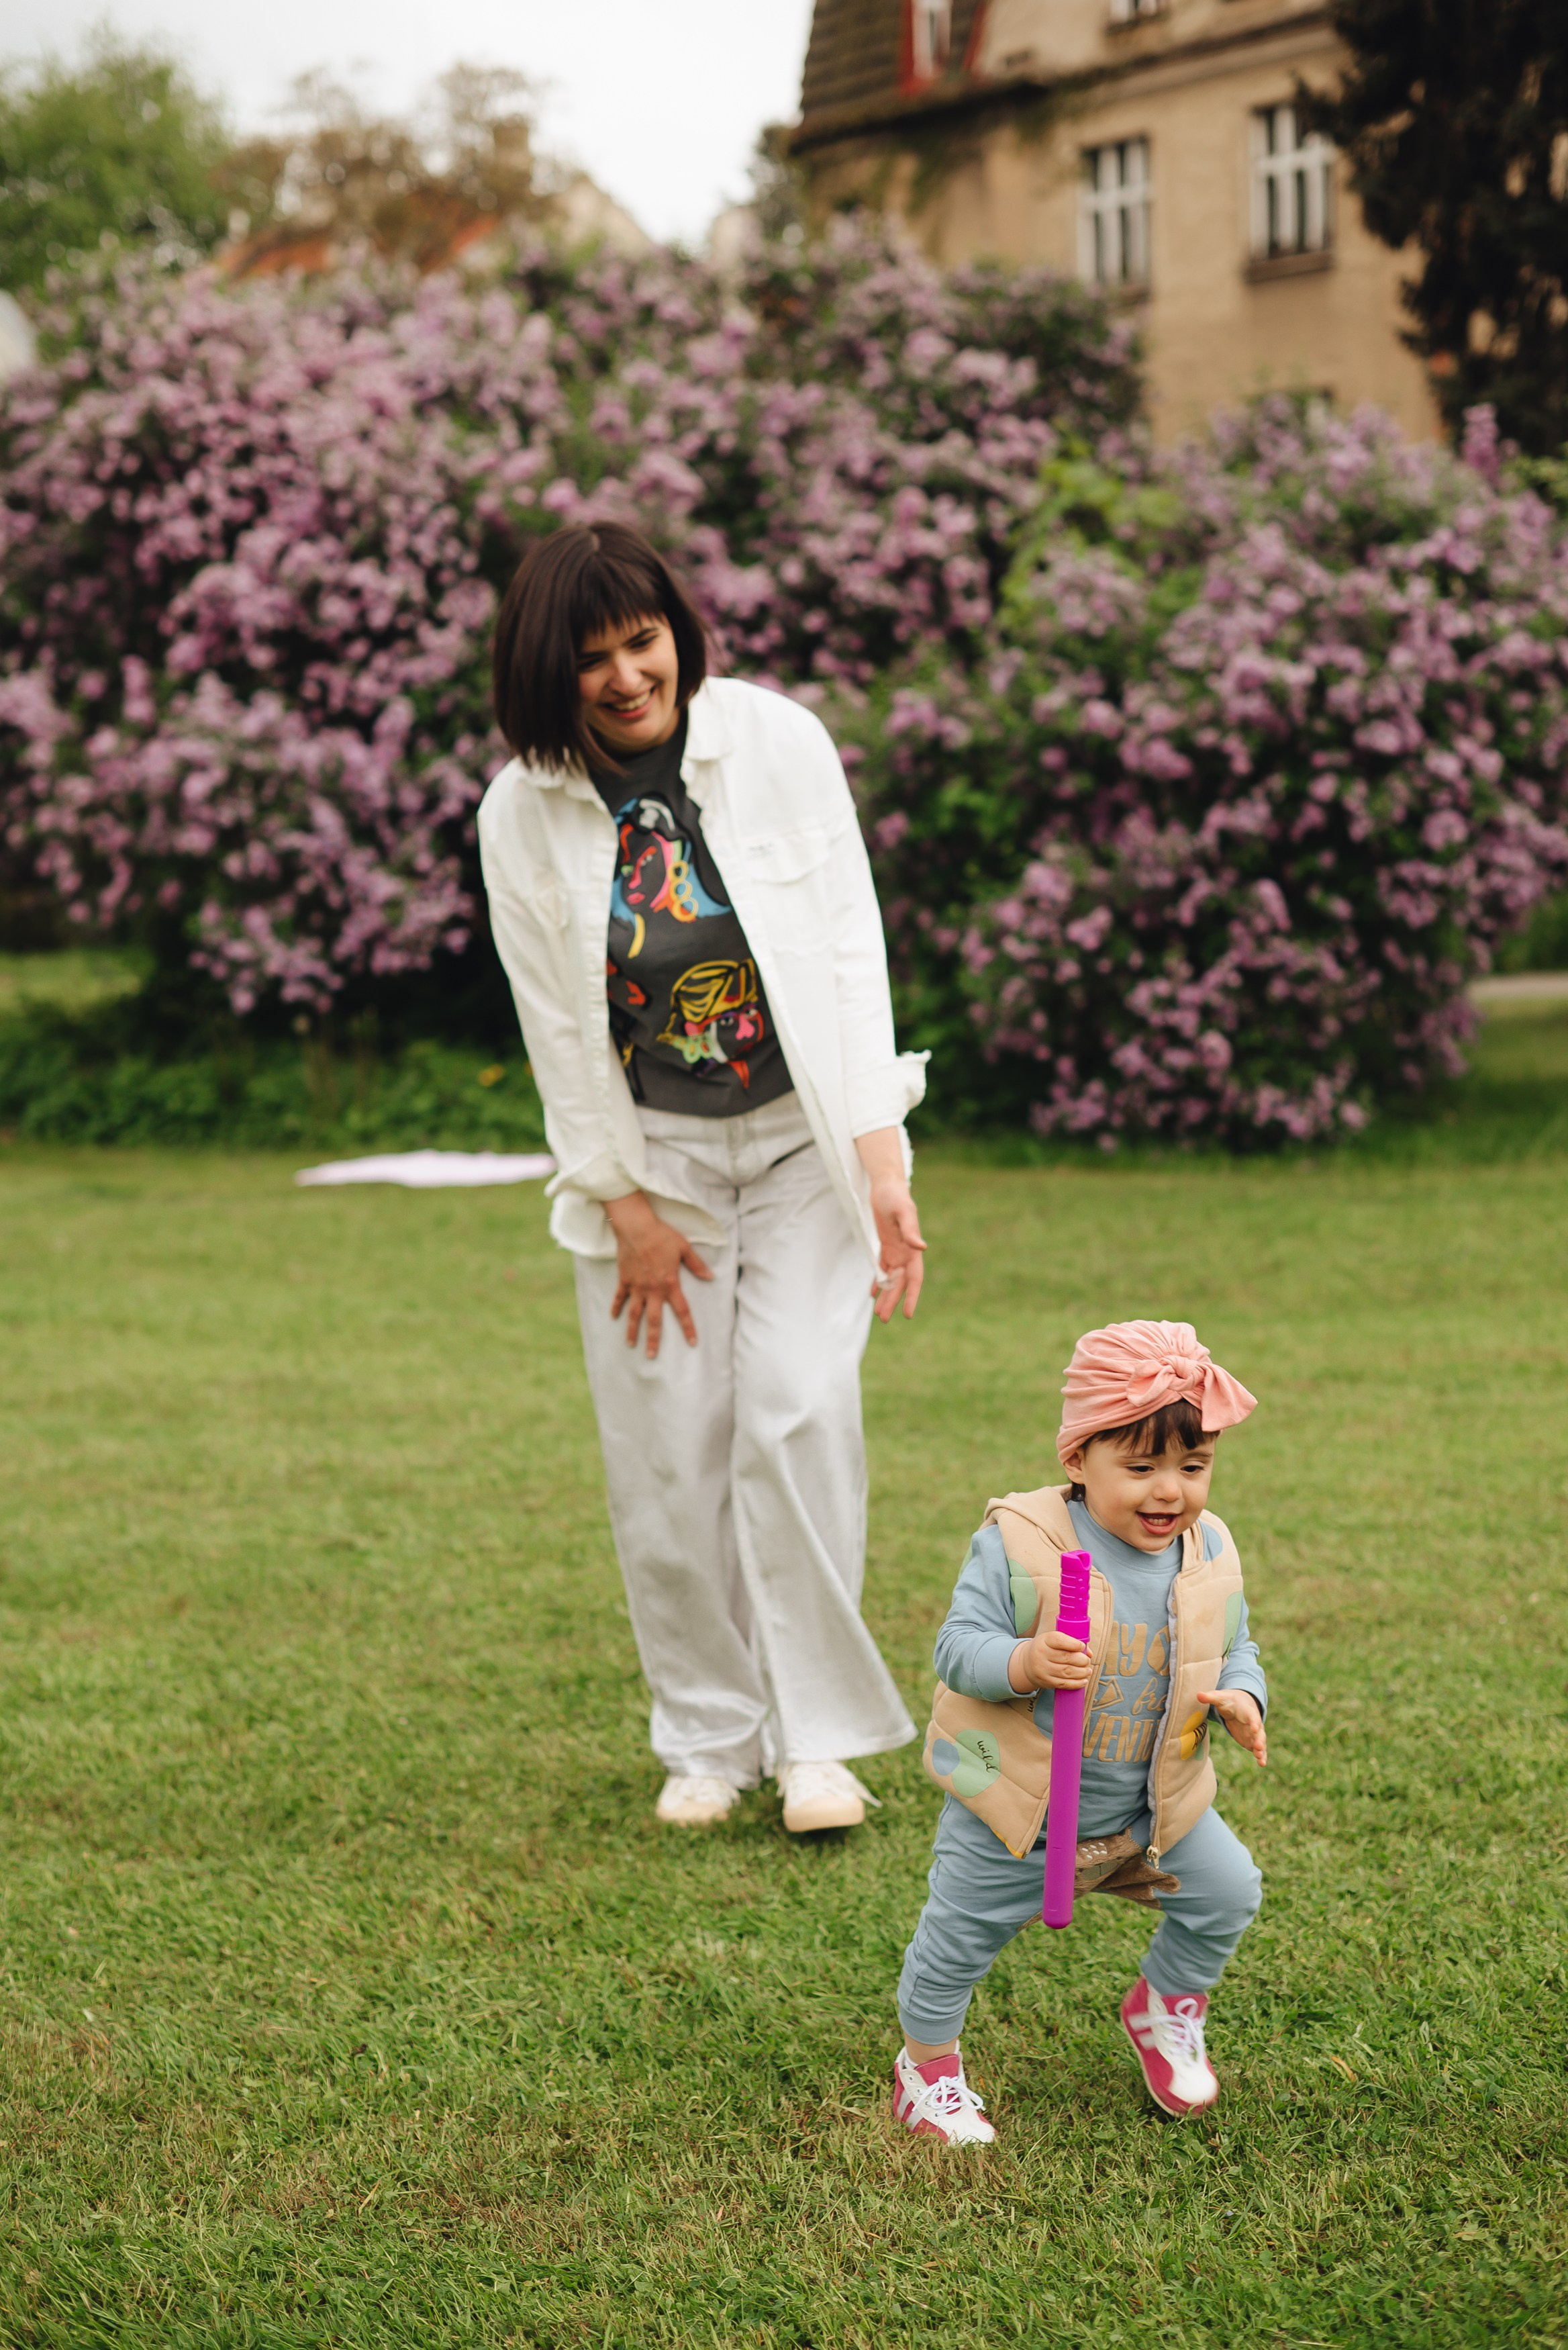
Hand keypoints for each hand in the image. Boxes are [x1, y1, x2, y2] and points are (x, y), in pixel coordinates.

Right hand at [604, 1191, 712, 1357]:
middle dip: (654, 1340)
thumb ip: (696, 1265)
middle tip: (652, 1356)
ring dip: (632, 1330)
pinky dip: (616, 1308)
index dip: (688, 1328)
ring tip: (630, 1345)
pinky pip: (619, 1297)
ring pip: (634, 1314)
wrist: (636, 1226)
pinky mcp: (624, 1279)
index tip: (692, 1342)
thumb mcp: (684, 1248)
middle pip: (654, 1320)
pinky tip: (613, 1317)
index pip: (682, 1311)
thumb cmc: (662, 1235)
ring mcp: (636, 1286)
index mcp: (669, 1284)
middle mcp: (652, 1290)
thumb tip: (710, 1277)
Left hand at [854, 1128, 926, 1323]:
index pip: (915, 1278)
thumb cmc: (896, 1196)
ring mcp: (896, 1250)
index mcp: (913, 1248)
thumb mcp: (903, 1212)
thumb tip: (922, 1247)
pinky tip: (873, 1293)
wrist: (886, 1185)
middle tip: (885, 1319)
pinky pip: (883, 1268)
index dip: (912, 1296)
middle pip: (901, 1283)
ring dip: (886, 1295)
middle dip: (894, 1300)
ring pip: (891, 1278)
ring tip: (879, 1313)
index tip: (908, 1314)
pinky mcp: (886, 1245)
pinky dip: (878, 1281)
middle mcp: (906, 1252)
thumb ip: (911, 1230)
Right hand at [1009, 1626, 1092, 1693]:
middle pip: (1066, 1657)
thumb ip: (1071, 1642)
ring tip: (1088, 1671)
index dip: (1074, 1644)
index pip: (1060, 1640)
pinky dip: (1076, 1683)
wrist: (1027, 1663)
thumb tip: (1088, 1653)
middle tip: (1087, 1661)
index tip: (1082, 1646)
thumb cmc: (1046, 1648)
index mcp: (1044, 1640)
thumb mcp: (1053, 1640)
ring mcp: (1042, 1669)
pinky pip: (1064, 1684)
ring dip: (1082, 1672)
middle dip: (1082, 1660)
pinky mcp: (1046, 1681)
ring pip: (1067, 1672)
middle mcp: (1041, 1654)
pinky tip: (1084, 1680)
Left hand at [1196, 1687, 1266, 1766]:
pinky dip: (1261, 1756)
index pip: (1252, 1716)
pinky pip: (1258, 1749)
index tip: (1254, 1729)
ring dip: (1261, 1750)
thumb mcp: (1220, 1698)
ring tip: (1261, 1759)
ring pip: (1260, 1742)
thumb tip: (1198, 1695)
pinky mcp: (1251, 1741)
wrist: (1238, 1704)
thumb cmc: (1229, 1701)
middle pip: (1259, 1732)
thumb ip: (1211, 1697)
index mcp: (1248, 1711)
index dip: (1254, 1722)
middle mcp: (1254, 1723)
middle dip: (1259, 1739)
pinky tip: (1262, 1764)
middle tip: (1258, 1747)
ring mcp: (1254, 1733)